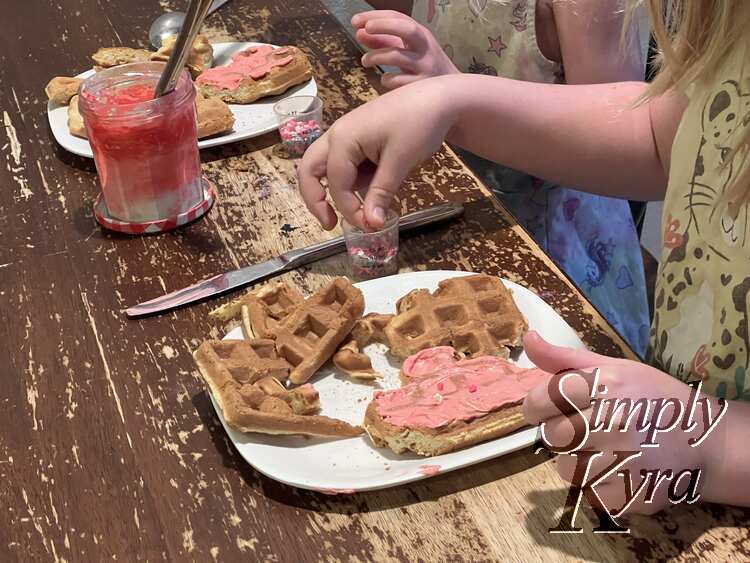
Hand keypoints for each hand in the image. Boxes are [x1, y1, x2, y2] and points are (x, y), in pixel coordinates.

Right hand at [297, 78, 452, 229]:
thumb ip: (381, 193)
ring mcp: (345, 135)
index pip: (336, 183)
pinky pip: (344, 163)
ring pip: (324, 168)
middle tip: (330, 224)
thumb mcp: (400, 161)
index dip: (349, 209)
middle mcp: (337, 135)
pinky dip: (352, 179)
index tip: (369, 227)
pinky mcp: (357, 138)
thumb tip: (371, 224)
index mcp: (343, 138)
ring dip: (336, 189)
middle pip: (309, 171)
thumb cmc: (420, 124)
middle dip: (316, 200)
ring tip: (365, 204)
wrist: (438, 99)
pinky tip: (376, 183)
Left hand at [352, 10, 458, 89]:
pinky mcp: (422, 86)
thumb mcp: (407, 50)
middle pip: (406, 29)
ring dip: (375, 56)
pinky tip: (386, 80)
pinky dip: (387, 79)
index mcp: (421, 35)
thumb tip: (359, 33)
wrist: (452, 93)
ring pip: (396, 56)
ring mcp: (425, 66)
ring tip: (365, 61)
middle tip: (365, 28)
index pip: (398, 18)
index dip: (376, 16)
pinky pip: (397, 80)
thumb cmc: (425, 67)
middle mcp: (425, 48)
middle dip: (383, 25)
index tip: (356, 20)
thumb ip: (384, 41)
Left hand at [522, 331, 726, 514]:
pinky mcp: (631, 493)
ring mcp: (625, 460)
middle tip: (586, 428)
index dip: (538, 407)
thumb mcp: (613, 368)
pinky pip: (587, 492)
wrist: (706, 441)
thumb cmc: (652, 398)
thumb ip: (564, 359)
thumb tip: (528, 339)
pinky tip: (617, 468)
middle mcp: (614, 420)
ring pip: (565, 467)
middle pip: (551, 436)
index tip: (549, 408)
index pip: (541, 401)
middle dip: (561, 432)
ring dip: (577, 460)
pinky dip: (596, 483)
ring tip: (604, 448)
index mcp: (606, 385)